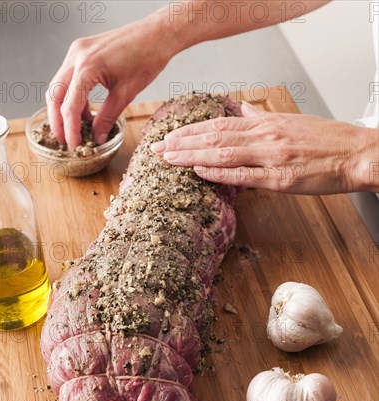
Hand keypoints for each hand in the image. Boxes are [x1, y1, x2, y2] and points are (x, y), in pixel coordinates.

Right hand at [46, 19, 171, 148]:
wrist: (156, 34)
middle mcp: (76, 56)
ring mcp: (76, 51)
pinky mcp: (81, 51)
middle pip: (54, 95)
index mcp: (87, 67)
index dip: (70, 130)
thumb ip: (107, 118)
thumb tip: (97, 138)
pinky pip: (69, 77)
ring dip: (63, 109)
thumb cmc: (146, 59)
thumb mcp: (126, 94)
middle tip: (64, 141)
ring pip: (58, 86)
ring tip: (76, 129)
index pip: (69, 106)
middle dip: (57, 121)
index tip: (74, 146)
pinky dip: (72, 96)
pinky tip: (84, 112)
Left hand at [150, 102, 378, 193]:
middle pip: (214, 137)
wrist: (357, 154)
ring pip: (224, 153)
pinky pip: (245, 175)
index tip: (169, 137)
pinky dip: (220, 172)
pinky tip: (199, 172)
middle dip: (181, 143)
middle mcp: (265, 136)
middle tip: (156, 150)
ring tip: (168, 159)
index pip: (219, 124)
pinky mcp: (281, 179)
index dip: (191, 131)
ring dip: (192, 156)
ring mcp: (272, 157)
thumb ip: (261, 117)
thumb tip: (240, 109)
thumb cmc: (327, 140)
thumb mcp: (291, 121)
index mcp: (266, 124)